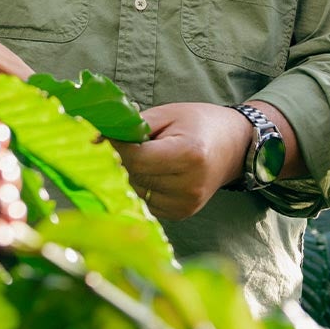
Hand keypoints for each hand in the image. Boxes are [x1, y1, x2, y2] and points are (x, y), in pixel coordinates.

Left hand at [110, 102, 249, 219]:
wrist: (232, 146)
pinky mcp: (182, 214)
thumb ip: (133, 127)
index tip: (103, 135)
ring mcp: (187, 204)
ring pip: (137, 191)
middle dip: (120, 159)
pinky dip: (141, 186)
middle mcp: (189, 185)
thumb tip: (97, 139)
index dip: (115, 147)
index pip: (136, 159)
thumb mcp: (167, 114)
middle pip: (134, 176)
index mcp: (188, 154)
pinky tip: (150, 171)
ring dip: (129, 173)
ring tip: (140, 155)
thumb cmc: (197, 123)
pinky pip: (146, 201)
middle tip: (118, 142)